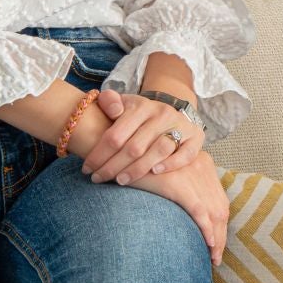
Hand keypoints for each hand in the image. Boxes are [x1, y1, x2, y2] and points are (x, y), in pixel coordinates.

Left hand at [80, 88, 204, 184]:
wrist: (171, 111)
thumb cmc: (138, 115)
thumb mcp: (123, 103)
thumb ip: (110, 101)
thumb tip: (113, 110)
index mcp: (141, 106)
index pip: (116, 134)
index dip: (99, 154)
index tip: (87, 169)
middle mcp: (162, 114)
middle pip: (134, 147)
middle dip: (112, 167)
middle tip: (98, 178)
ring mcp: (180, 126)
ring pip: (158, 151)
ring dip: (137, 170)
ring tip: (120, 181)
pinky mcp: (195, 138)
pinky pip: (185, 154)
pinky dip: (170, 164)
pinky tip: (154, 173)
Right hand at [134, 154, 229, 267]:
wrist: (120, 151)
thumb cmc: (140, 165)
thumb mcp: (168, 173)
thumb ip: (181, 186)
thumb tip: (189, 214)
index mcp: (201, 162)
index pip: (218, 198)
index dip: (220, 222)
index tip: (217, 241)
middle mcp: (202, 166)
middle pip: (220, 206)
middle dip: (221, 234)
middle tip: (216, 256)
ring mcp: (191, 174)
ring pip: (214, 211)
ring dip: (217, 237)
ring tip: (213, 257)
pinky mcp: (178, 184)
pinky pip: (199, 210)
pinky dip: (206, 228)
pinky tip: (208, 243)